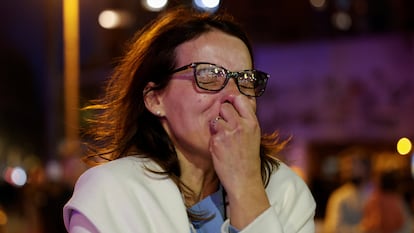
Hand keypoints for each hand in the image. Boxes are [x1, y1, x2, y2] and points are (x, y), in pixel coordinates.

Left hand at [209, 95, 269, 228]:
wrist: (244, 179)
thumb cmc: (248, 158)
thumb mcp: (253, 135)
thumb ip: (246, 120)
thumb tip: (235, 103)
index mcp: (252, 123)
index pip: (240, 99)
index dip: (232, 99)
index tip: (228, 102)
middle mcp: (241, 125)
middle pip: (225, 107)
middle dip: (222, 114)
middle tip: (225, 126)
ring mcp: (229, 132)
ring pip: (216, 118)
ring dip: (216, 126)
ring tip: (223, 137)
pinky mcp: (217, 141)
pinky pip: (211, 131)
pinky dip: (213, 137)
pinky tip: (220, 147)